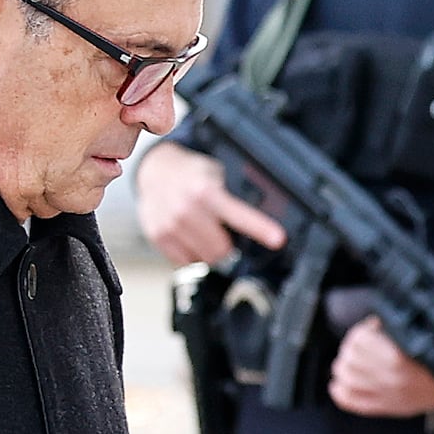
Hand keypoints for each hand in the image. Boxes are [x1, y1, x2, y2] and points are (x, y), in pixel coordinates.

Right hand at [132, 139, 279, 268]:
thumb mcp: (216, 174)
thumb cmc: (191, 175)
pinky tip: (189, 236)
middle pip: (222, 249)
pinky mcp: (159, 237)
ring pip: (204, 259)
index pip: (238, 215)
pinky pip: (185, 262)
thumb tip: (265, 217)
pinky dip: (192, 254)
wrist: (155, 171)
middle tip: (224, 233)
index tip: (278, 239)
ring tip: (204, 231)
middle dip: (228, 246)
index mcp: (206, 191)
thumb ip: (234, 196)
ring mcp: (170, 225)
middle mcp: (187, 209)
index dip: (260, 228)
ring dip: (209, 251)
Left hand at [328, 316, 433, 417]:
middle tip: (365, 342)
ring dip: (345, 364)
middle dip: (353, 346)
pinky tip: (341, 381)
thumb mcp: (426, 334)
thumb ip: (398, 328)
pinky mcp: (385, 407)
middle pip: (348, 358)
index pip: (359, 339)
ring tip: (355, 358)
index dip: (364, 329)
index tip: (375, 327)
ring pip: (344, 377)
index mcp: (397, 358)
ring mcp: (385, 395)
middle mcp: (388, 379)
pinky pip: (349, 401)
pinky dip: (339, 390)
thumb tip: (376, 323)